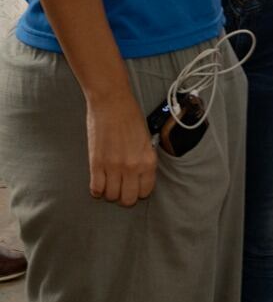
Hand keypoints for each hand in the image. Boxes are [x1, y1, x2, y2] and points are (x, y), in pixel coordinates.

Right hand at [86, 89, 157, 206]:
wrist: (112, 103)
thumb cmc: (130, 116)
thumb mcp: (146, 138)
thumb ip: (144, 157)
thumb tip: (140, 173)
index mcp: (148, 159)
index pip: (146, 190)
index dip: (140, 191)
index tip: (136, 186)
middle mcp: (132, 166)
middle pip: (128, 199)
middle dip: (125, 196)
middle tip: (122, 187)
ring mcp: (113, 167)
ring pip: (111, 196)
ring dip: (110, 192)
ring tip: (110, 182)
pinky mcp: (96, 164)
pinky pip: (96, 189)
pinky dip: (97, 188)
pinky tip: (99, 180)